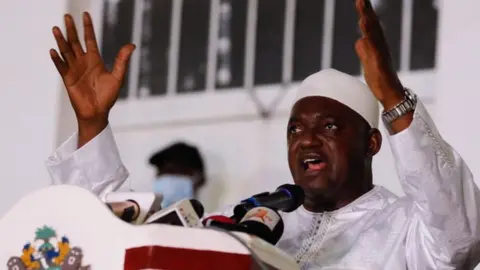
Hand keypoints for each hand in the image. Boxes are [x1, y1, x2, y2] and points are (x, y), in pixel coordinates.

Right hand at [50, 12, 134, 145]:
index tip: (85, 14)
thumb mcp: (117, 76)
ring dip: (61, 41)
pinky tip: (54, 51)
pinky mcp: (68, 79)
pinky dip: (57, 59)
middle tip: (67, 16)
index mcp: (95, 60)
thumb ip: (122, 60)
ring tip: (57, 28)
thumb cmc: (108, 96)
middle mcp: (83, 62)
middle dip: (72, 29)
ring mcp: (74, 70)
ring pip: (66, 52)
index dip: (87, 27)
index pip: (90, 39)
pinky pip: (61, 67)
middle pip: (76, 42)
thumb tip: (131, 45)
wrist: (98, 112)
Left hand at [354, 0, 403, 109]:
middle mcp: (380, 46)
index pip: (369, 26)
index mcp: (376, 45)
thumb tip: (359, 40)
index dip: (365, 12)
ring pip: (374, 34)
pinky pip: (374, 49)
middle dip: (366, 10)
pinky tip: (363, 31)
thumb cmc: (380, 79)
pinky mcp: (380, 63)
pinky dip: (369, 39)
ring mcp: (381, 54)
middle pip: (372, 25)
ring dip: (367, 20)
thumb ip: (364, 51)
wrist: (390, 94)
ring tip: (361, 7)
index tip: (360, 0)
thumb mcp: (368, 62)